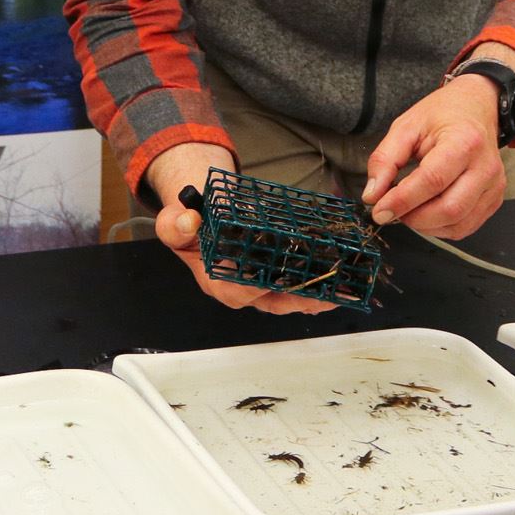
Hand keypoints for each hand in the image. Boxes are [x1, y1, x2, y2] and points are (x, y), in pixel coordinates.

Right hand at [145, 142, 336, 315]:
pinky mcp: (271, 274)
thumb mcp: (173, 221)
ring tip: (340, 294)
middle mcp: (239, 288)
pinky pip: (295, 282)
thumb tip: (190, 221)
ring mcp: (257, 283)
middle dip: (299, 299)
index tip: (275, 281)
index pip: (238, 292)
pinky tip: (337, 281)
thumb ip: (177, 225)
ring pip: (288, 296)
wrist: (198, 213)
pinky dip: (316, 283)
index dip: (257, 289)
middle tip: (325, 296)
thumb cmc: (187, 221)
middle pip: (272, 301)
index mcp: (215, 281)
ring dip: (315, 296)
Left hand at [363, 48, 514, 237]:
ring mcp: (494, 186)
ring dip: (425, 225)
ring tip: (409, 208)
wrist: (476, 108)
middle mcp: (485, 166)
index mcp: (464, 141)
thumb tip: (373, 195)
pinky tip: (427, 212)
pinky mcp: (495, 199)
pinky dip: (441, 227)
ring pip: (458, 224)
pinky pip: (466, 227)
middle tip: (392, 209)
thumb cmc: (443, 114)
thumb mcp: (405, 127)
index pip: (432, 180)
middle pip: (449, 209)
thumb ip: (385, 160)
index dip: (402, 201)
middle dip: (413, 218)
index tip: (380, 211)